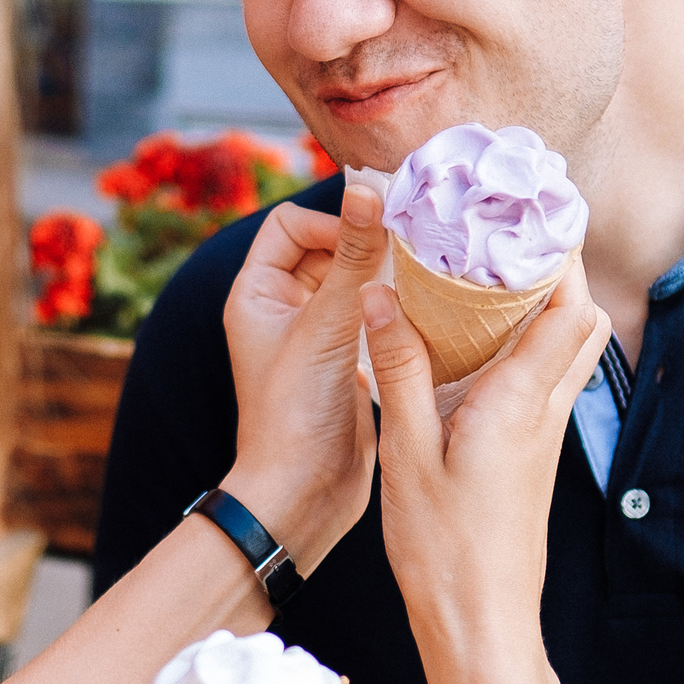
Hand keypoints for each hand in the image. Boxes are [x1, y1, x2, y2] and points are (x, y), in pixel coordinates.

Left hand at [220, 184, 392, 571]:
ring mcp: (316, 337)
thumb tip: (369, 188)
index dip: (331, 223)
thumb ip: (354, 256)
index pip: (291, 224)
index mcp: (256, 293)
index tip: (372, 243)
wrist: (304, 496)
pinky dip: (395, 311)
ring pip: (355, 283)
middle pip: (328, 249)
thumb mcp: (328, 326)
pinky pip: (372, 317)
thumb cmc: (296, 414)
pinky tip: (428, 317)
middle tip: (415, 253)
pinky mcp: (347, 363)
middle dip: (367, 247)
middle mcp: (282, 310)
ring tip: (426, 283)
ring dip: (387, 279)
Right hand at [364, 252, 610, 654]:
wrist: (481, 621)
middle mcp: (544, 410)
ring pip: (568, 349)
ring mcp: (544, 433)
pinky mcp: (532, 452)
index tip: (526, 208)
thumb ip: (399, 369)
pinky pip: (544, 378)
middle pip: (580, 318)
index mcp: (519, 401)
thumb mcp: (406, 452)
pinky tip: (476, 339)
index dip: (556, 251)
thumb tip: (384, 295)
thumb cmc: (444, 547)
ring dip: (544, 303)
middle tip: (506, 230)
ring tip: (488, 273)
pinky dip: (526, 342)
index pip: (567, 306)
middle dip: (555, 266)